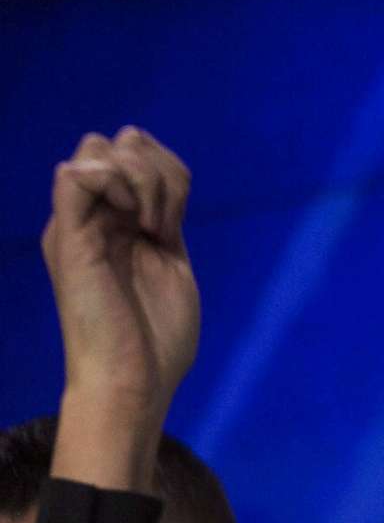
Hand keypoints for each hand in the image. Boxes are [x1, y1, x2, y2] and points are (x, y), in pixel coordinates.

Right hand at [43, 128, 197, 424]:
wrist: (132, 381)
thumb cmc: (155, 342)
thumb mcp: (168, 265)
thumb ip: (163, 222)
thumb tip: (167, 184)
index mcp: (112, 222)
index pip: (135, 154)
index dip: (170, 175)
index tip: (175, 227)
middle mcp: (88, 215)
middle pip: (119, 141)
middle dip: (159, 171)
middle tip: (166, 226)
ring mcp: (76, 223)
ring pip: (100, 146)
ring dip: (146, 180)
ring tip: (154, 230)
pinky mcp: (68, 236)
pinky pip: (77, 173)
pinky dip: (119, 186)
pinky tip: (139, 226)